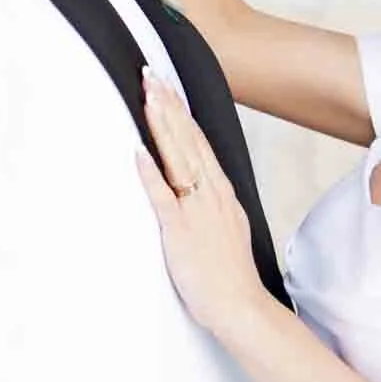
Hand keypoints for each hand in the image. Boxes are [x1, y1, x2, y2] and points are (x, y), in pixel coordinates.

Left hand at [137, 75, 265, 337]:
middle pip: (188, 140)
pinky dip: (151, 174)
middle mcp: (211, 195)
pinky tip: (139, 152)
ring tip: (149, 96)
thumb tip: (194, 186)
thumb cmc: (228, 275)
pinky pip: (164, 198)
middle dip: (168, 105)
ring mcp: (197, 211)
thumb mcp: (225, 228)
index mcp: (220, 193)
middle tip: (151, 75)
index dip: (181, 112)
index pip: (199, 141)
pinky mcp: (181, 233)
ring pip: (179, 159)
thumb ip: (210, 203)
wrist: (241, 306)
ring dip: (162, 125)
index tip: (168, 86)